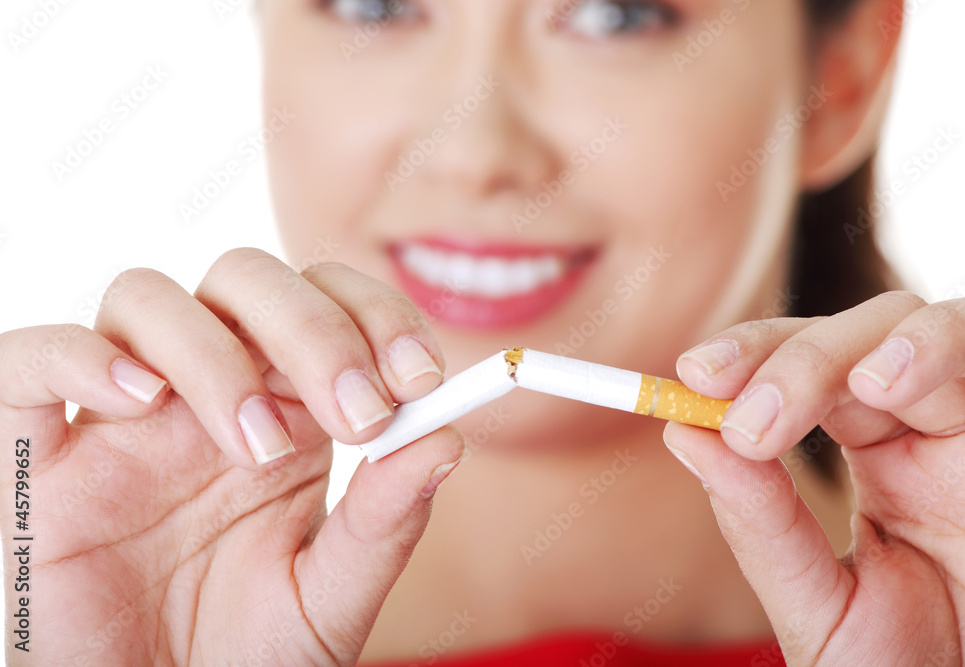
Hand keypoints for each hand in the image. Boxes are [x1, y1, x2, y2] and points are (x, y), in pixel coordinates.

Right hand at [1, 248, 463, 665]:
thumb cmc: (244, 657)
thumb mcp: (331, 598)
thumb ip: (385, 522)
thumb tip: (448, 438)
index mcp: (286, 412)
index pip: (329, 304)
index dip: (378, 317)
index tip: (421, 380)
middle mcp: (205, 394)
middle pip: (248, 280)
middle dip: (315, 329)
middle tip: (358, 414)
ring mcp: (120, 418)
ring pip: (147, 299)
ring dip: (217, 354)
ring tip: (257, 448)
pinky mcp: (37, 457)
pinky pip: (29, 359)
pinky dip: (81, 357)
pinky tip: (141, 403)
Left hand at [664, 292, 964, 664]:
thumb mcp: (818, 604)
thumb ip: (758, 522)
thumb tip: (682, 434)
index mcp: (878, 452)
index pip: (807, 369)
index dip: (751, 356)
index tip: (692, 376)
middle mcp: (931, 425)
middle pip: (861, 335)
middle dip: (795, 359)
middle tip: (741, 412)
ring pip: (934, 324)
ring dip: (874, 343)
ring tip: (847, 390)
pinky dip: (945, 344)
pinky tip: (889, 384)